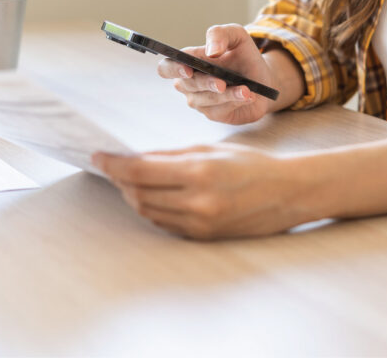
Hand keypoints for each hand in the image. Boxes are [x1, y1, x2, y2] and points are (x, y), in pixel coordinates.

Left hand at [92, 143, 320, 239]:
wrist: (288, 193)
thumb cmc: (252, 165)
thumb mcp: (211, 149)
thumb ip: (171, 155)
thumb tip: (135, 158)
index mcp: (199, 172)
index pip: (140, 170)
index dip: (114, 164)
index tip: (98, 156)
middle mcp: (197, 201)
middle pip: (139, 193)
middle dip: (120, 180)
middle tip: (111, 167)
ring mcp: (200, 223)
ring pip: (149, 211)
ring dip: (133, 196)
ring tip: (128, 181)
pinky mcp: (203, 236)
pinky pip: (166, 224)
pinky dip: (152, 209)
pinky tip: (151, 196)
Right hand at [158, 24, 276, 124]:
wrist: (263, 77)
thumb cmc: (243, 55)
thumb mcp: (236, 36)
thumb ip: (220, 34)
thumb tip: (211, 51)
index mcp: (188, 63)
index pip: (167, 67)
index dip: (174, 69)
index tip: (188, 69)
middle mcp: (189, 84)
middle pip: (188, 85)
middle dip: (205, 83)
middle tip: (221, 83)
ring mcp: (200, 101)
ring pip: (206, 100)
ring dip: (226, 95)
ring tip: (245, 90)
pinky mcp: (215, 114)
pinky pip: (220, 111)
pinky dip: (235, 102)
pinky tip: (248, 96)